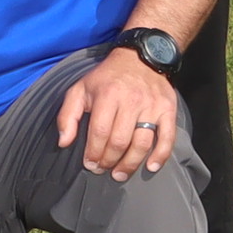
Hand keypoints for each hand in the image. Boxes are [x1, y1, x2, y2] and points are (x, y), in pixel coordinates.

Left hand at [55, 47, 184, 181]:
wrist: (140, 58)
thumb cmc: (106, 78)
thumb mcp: (80, 89)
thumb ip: (68, 116)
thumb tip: (64, 142)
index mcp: (108, 95)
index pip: (100, 132)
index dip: (94, 153)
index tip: (90, 164)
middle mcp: (131, 101)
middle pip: (120, 141)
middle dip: (109, 161)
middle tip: (102, 170)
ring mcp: (152, 107)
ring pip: (142, 143)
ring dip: (130, 164)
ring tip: (119, 174)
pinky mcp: (168, 110)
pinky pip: (167, 137)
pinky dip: (161, 155)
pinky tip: (151, 167)